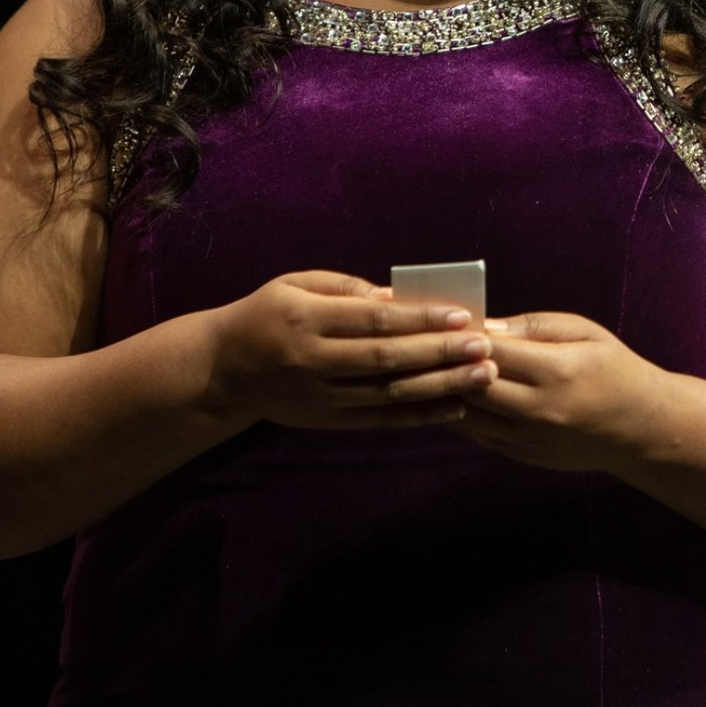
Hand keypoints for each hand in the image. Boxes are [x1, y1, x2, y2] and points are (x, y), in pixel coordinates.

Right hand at [206, 271, 494, 429]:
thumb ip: (346, 289)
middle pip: (387, 360)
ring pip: (389, 394)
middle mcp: (314, 361)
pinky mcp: (327, 421)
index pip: (373, 321)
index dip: (419, 319)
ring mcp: (321, 397)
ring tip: (482, 377)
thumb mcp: (295, 285)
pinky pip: (380, 420)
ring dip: (440, 387)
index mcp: (306, 319)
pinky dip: (420, 416)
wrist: (221, 371)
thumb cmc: (266, 314)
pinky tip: (455, 407)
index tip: (462, 316)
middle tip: (484, 347)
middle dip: (440, 353)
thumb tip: (400, 296)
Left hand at [450, 312, 666, 472]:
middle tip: (426, 345)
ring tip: (430, 369)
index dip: (464, 336)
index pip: (494, 352)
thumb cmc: (612, 367)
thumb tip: (485, 326)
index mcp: (558, 371)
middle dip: (446, 365)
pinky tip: (449, 395)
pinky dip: (459, 414)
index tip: (444, 321)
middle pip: (473, 386)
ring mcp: (530, 439)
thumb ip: (534, 326)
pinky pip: (477, 434)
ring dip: (445, 392)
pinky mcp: (523, 456)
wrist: (639, 427)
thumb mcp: (584, 331)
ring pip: (468, 415)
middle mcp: (540, 410)